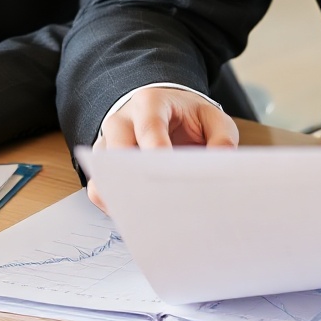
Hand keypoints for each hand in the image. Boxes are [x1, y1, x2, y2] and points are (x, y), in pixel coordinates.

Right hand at [89, 86, 237, 207]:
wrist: (166, 111)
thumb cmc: (186, 117)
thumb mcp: (212, 118)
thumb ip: (221, 136)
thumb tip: (222, 160)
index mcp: (149, 103)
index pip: (148, 127)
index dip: (157, 151)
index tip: (170, 176)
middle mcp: (122, 120)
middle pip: (116, 150)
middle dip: (135, 178)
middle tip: (159, 204)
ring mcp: (108, 142)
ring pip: (102, 172)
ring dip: (121, 195)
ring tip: (148, 217)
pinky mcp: (104, 165)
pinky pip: (97, 187)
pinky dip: (112, 204)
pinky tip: (136, 217)